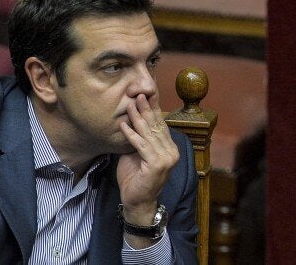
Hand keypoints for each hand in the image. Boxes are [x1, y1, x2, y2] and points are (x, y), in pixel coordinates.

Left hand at [117, 93, 178, 225]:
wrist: (137, 202)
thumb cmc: (135, 179)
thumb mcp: (136, 154)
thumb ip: (138, 139)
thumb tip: (131, 120)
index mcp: (169, 148)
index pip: (160, 125)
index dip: (153, 110)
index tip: (146, 95)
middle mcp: (171, 152)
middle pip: (156, 126)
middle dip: (146, 109)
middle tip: (138, 94)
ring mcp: (166, 158)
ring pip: (149, 134)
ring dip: (138, 118)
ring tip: (130, 104)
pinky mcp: (157, 164)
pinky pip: (142, 146)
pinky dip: (131, 135)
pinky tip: (123, 125)